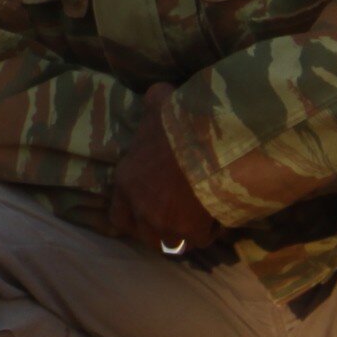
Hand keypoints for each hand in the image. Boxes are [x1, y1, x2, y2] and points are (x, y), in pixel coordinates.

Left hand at [107, 85, 223, 256]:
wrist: (209, 144)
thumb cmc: (179, 123)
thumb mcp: (159, 104)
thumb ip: (152, 104)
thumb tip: (157, 93)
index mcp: (126, 181)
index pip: (117, 217)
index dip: (133, 216)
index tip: (147, 211)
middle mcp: (140, 208)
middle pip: (146, 235)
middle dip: (160, 230)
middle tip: (177, 218)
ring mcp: (165, 223)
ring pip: (172, 242)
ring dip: (183, 234)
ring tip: (198, 219)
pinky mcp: (192, 231)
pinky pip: (201, 240)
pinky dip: (210, 232)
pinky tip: (218, 217)